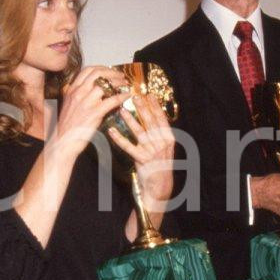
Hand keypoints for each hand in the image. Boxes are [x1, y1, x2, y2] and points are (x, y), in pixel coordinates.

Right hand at [53, 66, 129, 157]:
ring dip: (118, 82)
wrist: (63, 141)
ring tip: (125, 84)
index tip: (109, 71)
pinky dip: (122, 96)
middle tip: (120, 76)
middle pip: (98, 73)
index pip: (87, 71)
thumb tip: (82, 88)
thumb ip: (74, 95)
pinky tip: (126, 96)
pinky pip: (112, 100)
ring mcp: (86, 102)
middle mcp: (78, 93)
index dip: (101, 68)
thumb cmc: (66, 126)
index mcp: (71, 90)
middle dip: (112, 72)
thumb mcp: (67, 105)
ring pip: (105, 84)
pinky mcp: (94, 113)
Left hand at [107, 94, 174, 210]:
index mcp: (168, 138)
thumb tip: (150, 115)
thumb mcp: (162, 147)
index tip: (149, 94)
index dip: (155, 106)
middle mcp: (162, 143)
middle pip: (151, 122)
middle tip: (134, 96)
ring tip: (122, 109)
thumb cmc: (159, 164)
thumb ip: (158, 133)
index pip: (161, 118)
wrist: (160, 186)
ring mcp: (153, 151)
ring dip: (130, 120)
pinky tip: (111, 131)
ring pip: (140, 132)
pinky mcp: (143, 160)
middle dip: (143, 108)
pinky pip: (128, 147)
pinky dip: (119, 138)